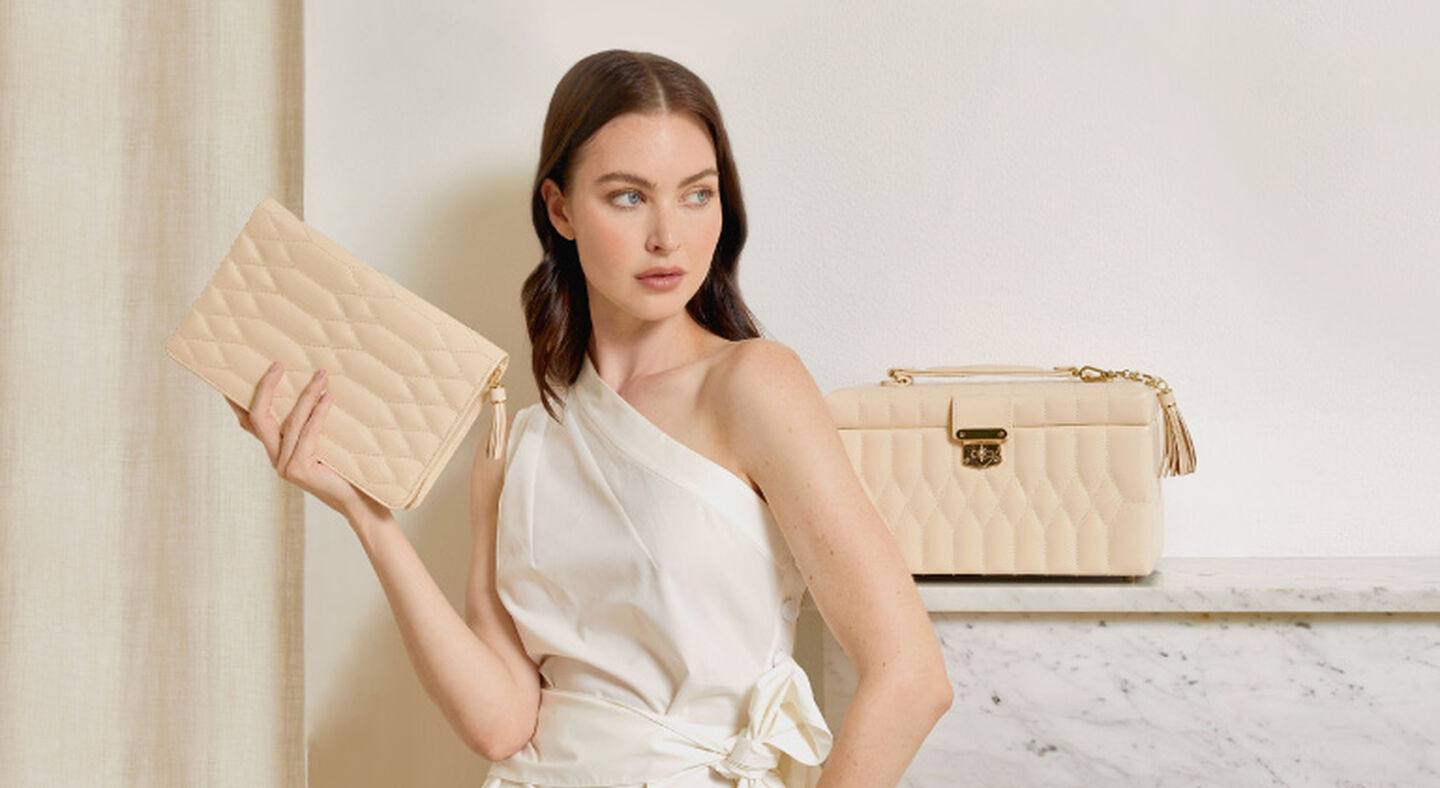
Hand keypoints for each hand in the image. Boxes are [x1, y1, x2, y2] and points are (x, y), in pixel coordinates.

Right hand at [226, 360, 390, 524]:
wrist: (359, 500)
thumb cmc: (345, 470)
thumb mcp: (325, 442)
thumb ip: (314, 423)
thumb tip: (322, 386)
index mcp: (277, 450)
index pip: (250, 422)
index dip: (238, 400)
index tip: (232, 376)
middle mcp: (276, 458)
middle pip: (258, 417)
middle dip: (267, 387)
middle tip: (279, 364)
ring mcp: (285, 465)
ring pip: (289, 421)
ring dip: (306, 394)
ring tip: (322, 375)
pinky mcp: (299, 470)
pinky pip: (307, 433)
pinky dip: (318, 413)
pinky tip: (328, 398)